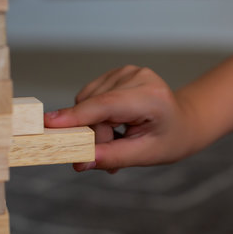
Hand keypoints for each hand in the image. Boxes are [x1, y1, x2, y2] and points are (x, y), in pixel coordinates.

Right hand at [44, 65, 201, 171]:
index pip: (106, 105)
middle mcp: (136, 76)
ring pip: (87, 102)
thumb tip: (80, 162)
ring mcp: (125, 71)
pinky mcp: (116, 74)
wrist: (184, 121)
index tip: (49, 124)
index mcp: (151, 96)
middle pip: (92, 108)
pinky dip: (96, 116)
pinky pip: (90, 98)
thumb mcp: (145, 155)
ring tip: (117, 139)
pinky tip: (114, 125)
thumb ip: (112, 157)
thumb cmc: (169, 140)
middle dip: (94, 135)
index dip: (76, 116)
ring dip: (95, 127)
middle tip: (109, 158)